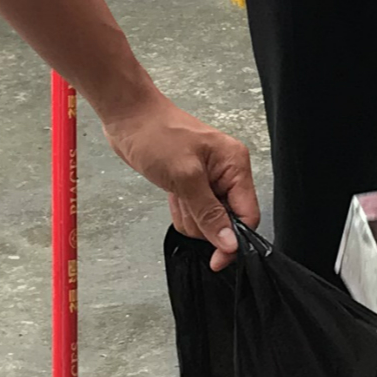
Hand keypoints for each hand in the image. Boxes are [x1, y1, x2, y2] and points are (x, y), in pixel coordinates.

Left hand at [98, 89, 260, 267]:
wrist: (129, 118)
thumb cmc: (156, 134)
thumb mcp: (185, 176)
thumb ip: (209, 213)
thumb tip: (230, 242)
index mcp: (235, 165)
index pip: (248, 214)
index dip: (234, 239)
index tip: (217, 259)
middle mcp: (227, 173)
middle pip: (227, 222)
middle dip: (202, 221)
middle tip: (184, 198)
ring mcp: (209, 181)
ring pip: (207, 222)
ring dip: (188, 214)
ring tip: (175, 190)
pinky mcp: (192, 186)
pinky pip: (193, 213)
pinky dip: (180, 209)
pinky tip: (171, 192)